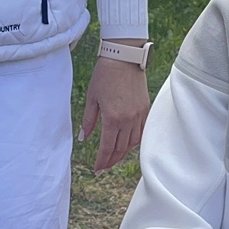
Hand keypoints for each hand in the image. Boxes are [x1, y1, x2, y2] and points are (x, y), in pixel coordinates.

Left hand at [79, 58, 149, 173]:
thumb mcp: (92, 98)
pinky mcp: (145, 109)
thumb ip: (88, 121)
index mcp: (113, 118)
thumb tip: (83, 138)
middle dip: (111, 161)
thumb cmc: (105, 76)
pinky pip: (141, 132)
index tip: (97, 170)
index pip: (108, 148)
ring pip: (133, 143)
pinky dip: (134, 142)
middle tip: (103, 168)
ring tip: (114, 158)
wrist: (124, 58)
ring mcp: (139, 115)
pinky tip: (127, 145)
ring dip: (123, 153)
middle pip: (121, 149)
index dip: (102, 161)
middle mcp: (128, 120)